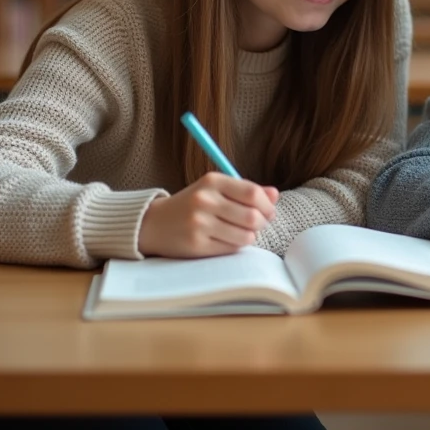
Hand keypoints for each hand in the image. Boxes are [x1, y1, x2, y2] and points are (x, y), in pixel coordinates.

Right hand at [138, 172, 279, 257]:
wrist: (154, 223)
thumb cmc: (192, 205)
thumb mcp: (215, 189)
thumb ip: (245, 190)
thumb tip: (275, 194)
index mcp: (212, 181)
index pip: (252, 193)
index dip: (267, 205)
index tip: (269, 211)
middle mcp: (205, 200)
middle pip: (252, 216)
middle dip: (262, 223)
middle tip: (258, 224)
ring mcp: (199, 224)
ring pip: (246, 236)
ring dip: (250, 236)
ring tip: (241, 233)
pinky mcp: (196, 245)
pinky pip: (232, 248)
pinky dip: (236, 246)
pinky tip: (227, 240)